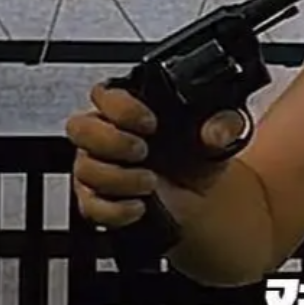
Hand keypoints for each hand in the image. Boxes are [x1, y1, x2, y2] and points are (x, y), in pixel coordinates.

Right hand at [65, 83, 244, 228]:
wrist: (202, 197)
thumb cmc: (199, 155)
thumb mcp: (220, 133)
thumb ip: (224, 124)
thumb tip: (217, 131)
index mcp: (131, 109)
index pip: (104, 94)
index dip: (121, 107)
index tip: (150, 122)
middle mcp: (106, 135)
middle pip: (80, 127)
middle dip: (111, 141)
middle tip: (142, 151)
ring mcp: (97, 168)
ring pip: (84, 168)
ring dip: (118, 178)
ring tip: (149, 182)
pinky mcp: (96, 201)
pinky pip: (89, 206)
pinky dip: (115, 209)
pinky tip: (139, 206)